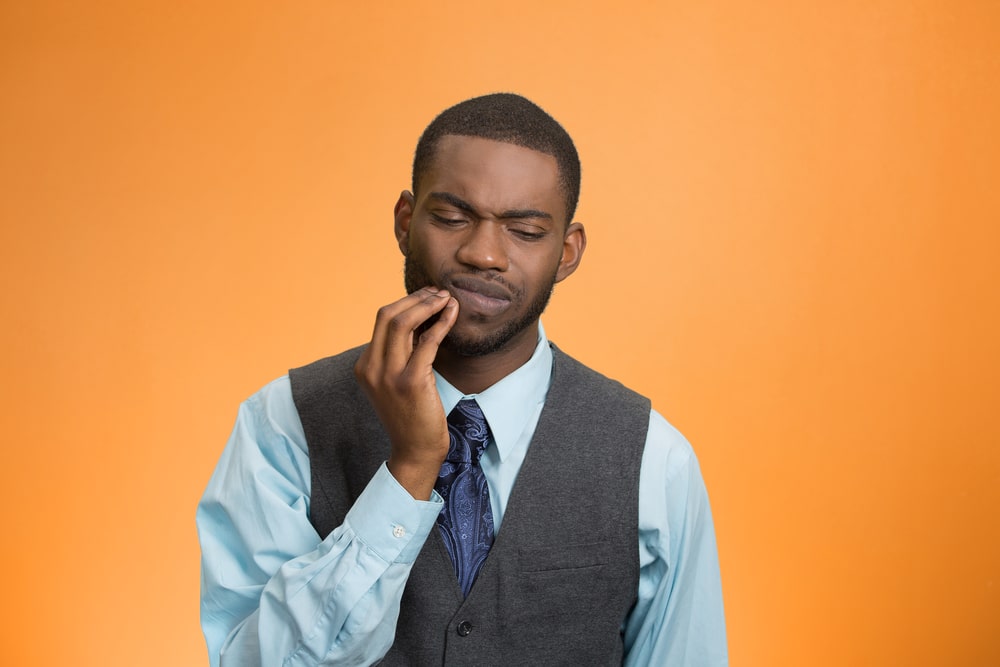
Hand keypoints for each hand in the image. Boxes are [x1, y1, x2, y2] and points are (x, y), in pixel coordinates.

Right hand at [354, 287, 458, 499]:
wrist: (415, 451)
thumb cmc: (411, 416)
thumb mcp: (396, 381)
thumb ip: (400, 353)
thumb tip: (421, 318)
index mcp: (365, 366)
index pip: (382, 320)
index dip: (407, 302)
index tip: (428, 296)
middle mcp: (371, 368)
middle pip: (388, 314)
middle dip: (416, 298)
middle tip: (439, 292)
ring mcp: (388, 375)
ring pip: (403, 322)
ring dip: (428, 304)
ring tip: (447, 298)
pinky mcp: (411, 382)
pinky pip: (427, 341)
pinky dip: (442, 322)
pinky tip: (453, 313)